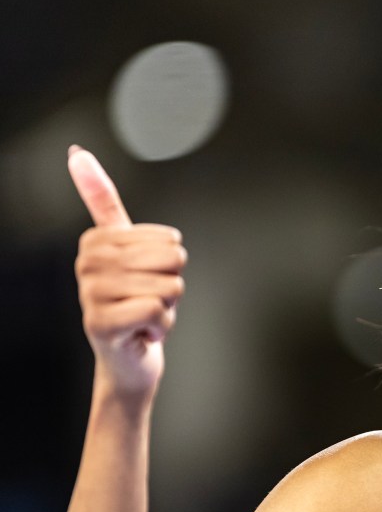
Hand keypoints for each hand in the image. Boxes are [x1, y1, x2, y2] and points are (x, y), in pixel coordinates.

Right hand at [70, 147, 186, 395]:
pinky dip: (162, 327)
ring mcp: (91, 294)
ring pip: (169, 287)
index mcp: (96, 241)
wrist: (128, 358)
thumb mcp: (126, 249)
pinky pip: (157, 311)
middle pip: (172, 261)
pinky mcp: (100, 323)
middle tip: (148, 300)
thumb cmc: (132, 301)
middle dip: (173, 286)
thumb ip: (103, 201)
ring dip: (168, 309)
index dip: (171, 264)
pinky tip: (141, 332)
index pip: (170, 240)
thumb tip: (77, 153)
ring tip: (144, 316)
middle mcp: (88, 263)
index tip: (145, 278)